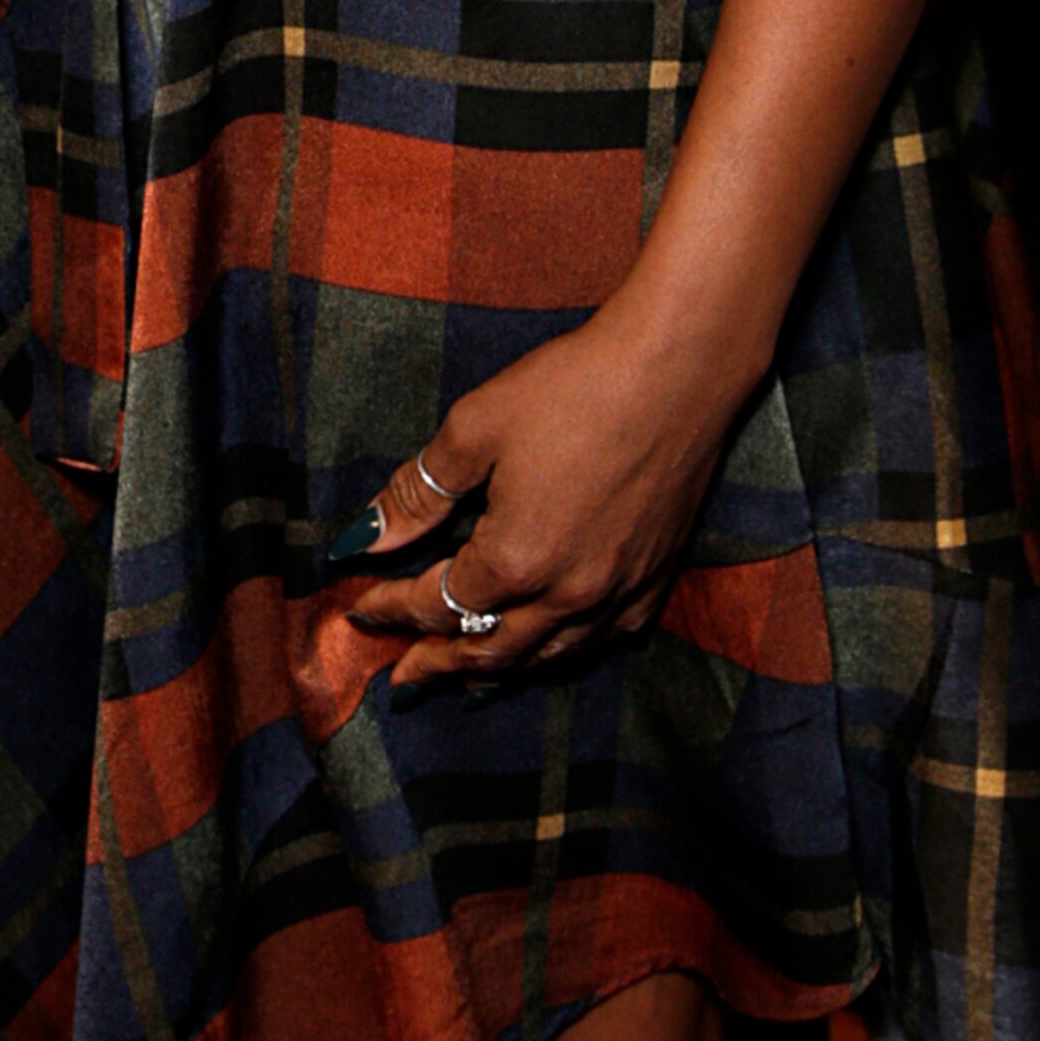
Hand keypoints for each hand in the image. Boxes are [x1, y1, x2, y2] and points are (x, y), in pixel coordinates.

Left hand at [330, 299, 751, 693]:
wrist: (680, 367)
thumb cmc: (574, 387)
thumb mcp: (475, 429)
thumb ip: (418, 494)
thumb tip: (365, 538)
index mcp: (516, 560)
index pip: (437, 604)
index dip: (391, 608)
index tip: (359, 609)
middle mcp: (569, 593)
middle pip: (490, 649)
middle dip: (439, 662)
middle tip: (405, 674)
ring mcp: (619, 591)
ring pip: (548, 656)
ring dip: (498, 667)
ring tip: (466, 672)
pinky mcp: (656, 577)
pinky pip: (604, 638)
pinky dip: (564, 649)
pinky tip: (552, 642)